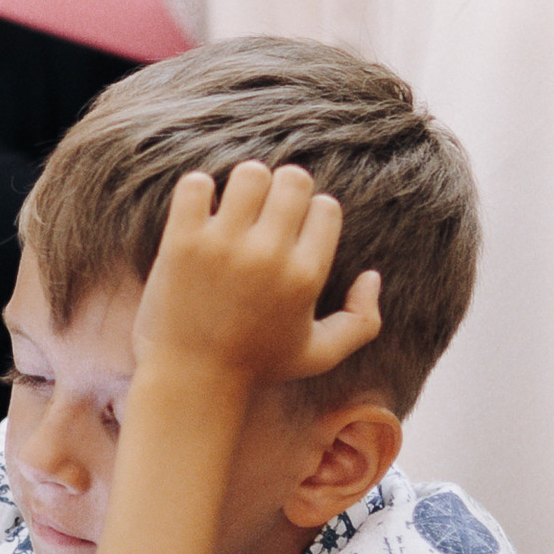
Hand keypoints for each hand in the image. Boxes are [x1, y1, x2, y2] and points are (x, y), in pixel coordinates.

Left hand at [130, 162, 383, 393]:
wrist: (190, 380)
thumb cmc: (257, 366)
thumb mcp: (320, 355)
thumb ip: (362, 321)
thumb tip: (372, 276)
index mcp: (306, 276)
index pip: (325, 206)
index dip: (312, 215)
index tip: (294, 234)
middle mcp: (268, 255)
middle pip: (293, 179)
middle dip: (284, 191)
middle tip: (266, 215)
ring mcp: (222, 246)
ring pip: (250, 173)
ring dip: (246, 186)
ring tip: (236, 210)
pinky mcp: (182, 242)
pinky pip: (195, 183)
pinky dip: (199, 190)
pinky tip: (202, 214)